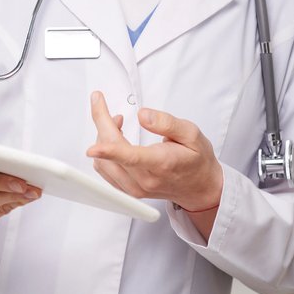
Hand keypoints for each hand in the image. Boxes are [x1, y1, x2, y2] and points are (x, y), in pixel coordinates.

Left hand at [84, 91, 223, 212]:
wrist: (199, 186)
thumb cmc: (195, 159)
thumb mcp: (191, 134)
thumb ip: (166, 123)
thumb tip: (143, 115)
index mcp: (161, 164)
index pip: (131, 158)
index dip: (109, 151)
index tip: (94, 148)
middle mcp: (145, 180)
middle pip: (110, 154)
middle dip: (101, 123)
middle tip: (100, 102)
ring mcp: (134, 189)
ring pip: (102, 163)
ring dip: (102, 137)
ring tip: (117, 121)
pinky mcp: (127, 191)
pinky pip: (105, 171)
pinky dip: (104, 151)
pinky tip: (116, 138)